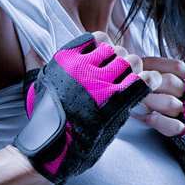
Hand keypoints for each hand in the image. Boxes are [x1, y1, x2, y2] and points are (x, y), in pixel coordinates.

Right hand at [12, 32, 159, 184]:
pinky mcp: (117, 102)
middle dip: (121, 61)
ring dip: (135, 71)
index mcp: (66, 60)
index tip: (103, 61)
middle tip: (117, 76)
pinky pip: (145, 80)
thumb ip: (34, 63)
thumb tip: (33, 46)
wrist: (54, 146)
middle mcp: (84, 68)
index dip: (105, 47)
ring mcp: (102, 84)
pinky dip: (150, 81)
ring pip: (133, 62)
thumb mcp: (34, 85)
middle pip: (118, 50)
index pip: (98, 38)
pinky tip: (146, 86)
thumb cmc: (44, 118)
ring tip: (129, 83)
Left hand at [139, 57, 184, 184]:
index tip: (135, 64)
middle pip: (172, 82)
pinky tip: (146, 118)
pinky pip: (174, 127)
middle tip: (127, 82)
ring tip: (134, 100)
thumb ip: (174, 87)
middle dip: (146, 81)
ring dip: (149, 100)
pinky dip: (157, 121)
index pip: (178, 67)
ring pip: (172, 103)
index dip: (154, 64)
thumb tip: (142, 71)